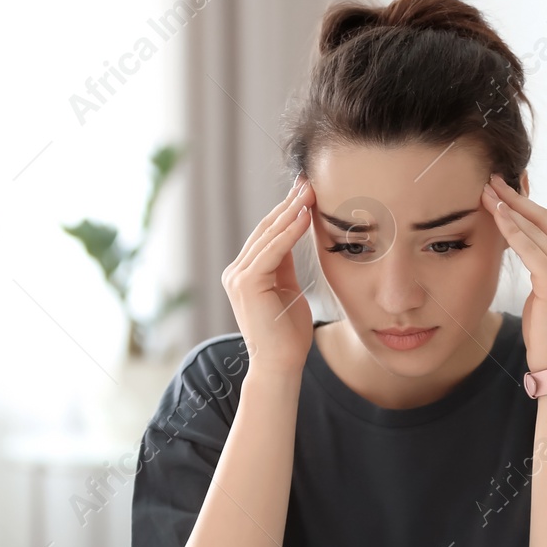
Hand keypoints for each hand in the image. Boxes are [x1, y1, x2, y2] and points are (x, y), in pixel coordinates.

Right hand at [222, 179, 315, 374]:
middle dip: (289, 205)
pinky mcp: (246, 283)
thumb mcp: (288, 289)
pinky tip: (304, 216)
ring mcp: (237, 276)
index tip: (305, 192)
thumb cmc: (288, 333)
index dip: (287, 212)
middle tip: (308, 182)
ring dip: (291, 212)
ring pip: (267, 237)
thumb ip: (285, 264)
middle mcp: (236, 271)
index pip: (267, 235)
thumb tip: (295, 235)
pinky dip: (289, 232)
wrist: (280, 364)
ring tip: (310, 192)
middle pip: (265, 230)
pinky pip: (271, 251)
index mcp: (245, 273)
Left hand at [481, 174, 546, 370]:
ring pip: (535, 229)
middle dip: (516, 197)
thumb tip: (519, 248)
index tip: (503, 188)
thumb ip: (538, 269)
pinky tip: (496, 214)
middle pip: (543, 219)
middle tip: (491, 179)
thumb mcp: (543, 294)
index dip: (525, 204)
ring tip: (487, 191)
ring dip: (509, 207)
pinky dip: (512, 228)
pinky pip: (530, 247)